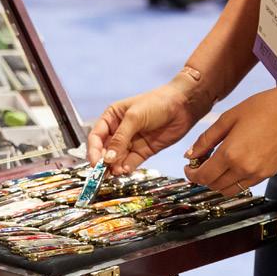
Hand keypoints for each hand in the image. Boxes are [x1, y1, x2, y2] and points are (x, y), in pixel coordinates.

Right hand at [87, 73, 211, 175]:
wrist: (183, 105)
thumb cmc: (157, 102)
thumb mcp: (135, 117)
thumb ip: (120, 138)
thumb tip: (107, 158)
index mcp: (112, 117)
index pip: (96, 136)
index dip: (93, 150)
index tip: (95, 163)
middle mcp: (119, 130)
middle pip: (105, 150)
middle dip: (103, 162)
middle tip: (102, 173)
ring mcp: (131, 142)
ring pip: (117, 159)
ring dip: (114, 167)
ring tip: (116, 172)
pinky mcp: (143, 151)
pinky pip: (130, 162)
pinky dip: (126, 168)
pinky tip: (125, 170)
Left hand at [183, 87, 276, 195]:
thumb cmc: (262, 107)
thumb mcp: (228, 118)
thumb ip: (206, 138)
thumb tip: (190, 154)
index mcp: (230, 154)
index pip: (203, 176)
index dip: (192, 174)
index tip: (189, 168)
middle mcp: (243, 169)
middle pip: (214, 186)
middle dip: (204, 178)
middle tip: (201, 163)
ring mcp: (257, 174)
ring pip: (229, 190)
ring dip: (219, 182)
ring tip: (218, 164)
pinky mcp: (268, 174)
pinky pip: (245, 185)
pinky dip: (235, 180)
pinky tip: (235, 163)